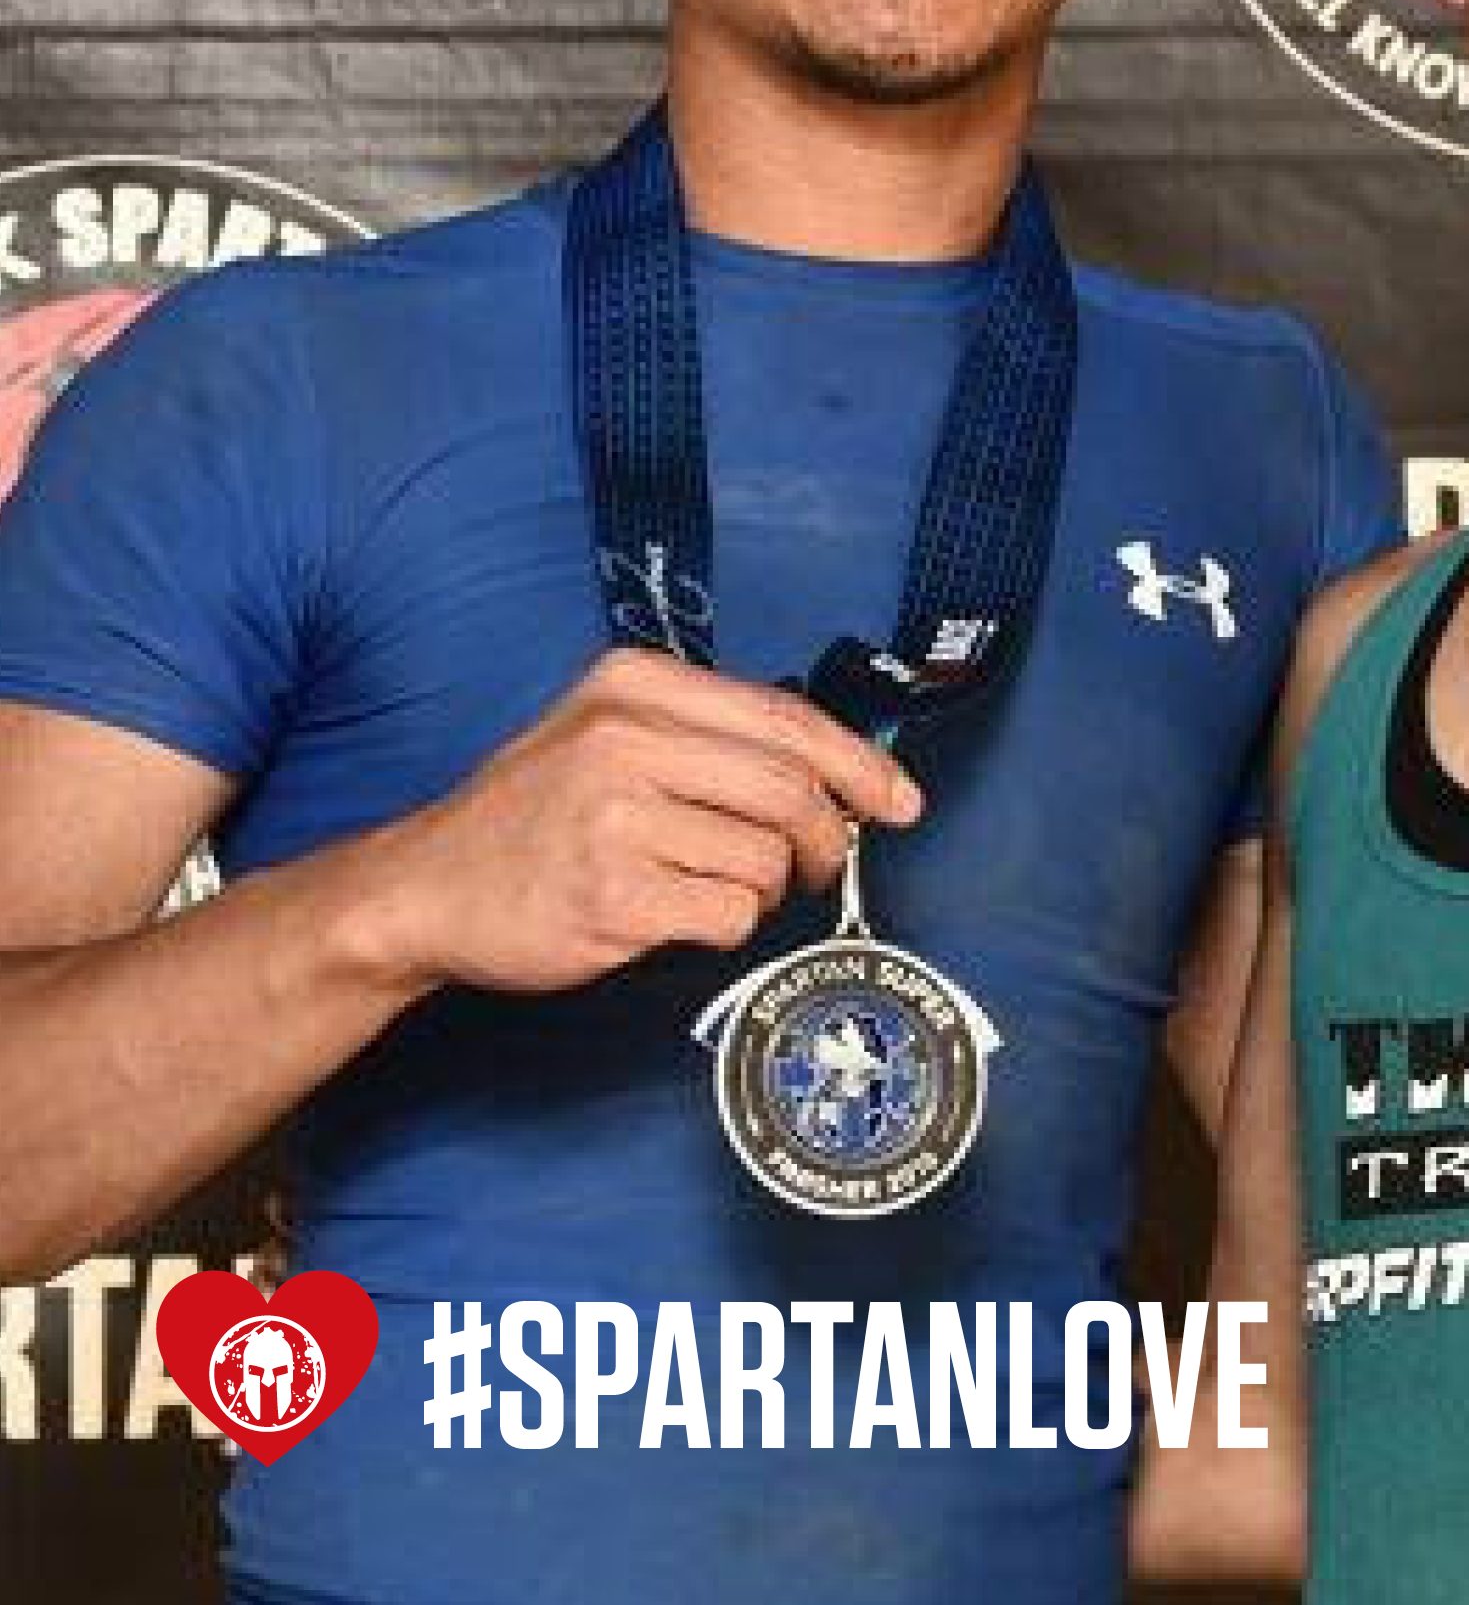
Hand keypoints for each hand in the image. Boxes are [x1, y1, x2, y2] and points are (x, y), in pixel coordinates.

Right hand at [365, 649, 921, 994]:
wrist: (425, 887)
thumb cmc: (537, 813)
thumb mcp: (609, 730)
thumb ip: (711, 735)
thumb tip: (840, 773)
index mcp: (636, 685)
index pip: (785, 718)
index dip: (859, 765)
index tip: (901, 802)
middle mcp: (626, 740)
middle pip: (791, 791)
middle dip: (828, 838)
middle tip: (822, 866)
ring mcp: (616, 819)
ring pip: (766, 859)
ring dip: (767, 889)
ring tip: (716, 886)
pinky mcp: (612, 898)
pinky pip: (729, 915)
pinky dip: (727, 924)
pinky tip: (679, 915)